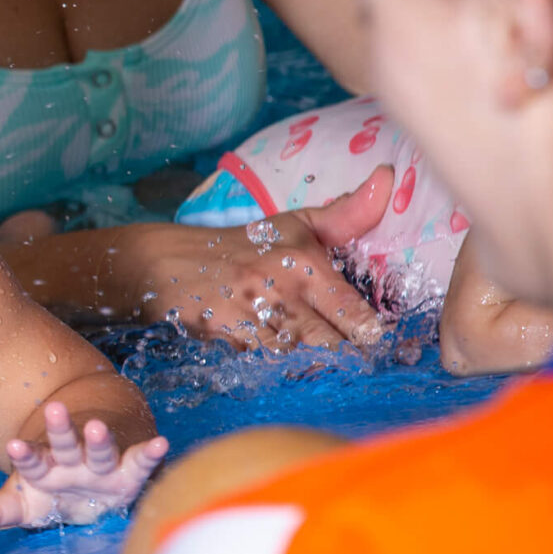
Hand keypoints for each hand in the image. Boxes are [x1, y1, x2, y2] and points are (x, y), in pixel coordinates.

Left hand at [0, 402, 167, 530]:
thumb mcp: (22, 505)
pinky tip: (161, 443)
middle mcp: (72, 461)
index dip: (24, 454)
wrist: (87, 491)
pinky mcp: (129, 474)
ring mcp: (100, 465)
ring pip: (99, 449)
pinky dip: (151, 453)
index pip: (32, 460)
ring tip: (96, 426)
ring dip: (98, 439)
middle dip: (60, 429)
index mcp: (44, 468)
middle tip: (53, 410)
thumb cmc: (49, 496)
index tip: (13, 444)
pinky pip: (140, 462)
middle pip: (65, 444)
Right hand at [129, 166, 391, 349]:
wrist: (164, 261)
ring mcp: (248, 318)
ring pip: (297, 363)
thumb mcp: (295, 225)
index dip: (373, 339)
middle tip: (355, 371)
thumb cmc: (243, 245)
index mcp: (306, 265)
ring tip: (321, 375)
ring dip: (309, 372)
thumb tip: (388, 178)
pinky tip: (279, 374)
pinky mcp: (220, 339)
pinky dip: (271, 374)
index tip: (379, 347)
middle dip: (345, 363)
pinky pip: (258, 368)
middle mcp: (280, 292)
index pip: (357, 317)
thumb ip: (348, 214)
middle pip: (332, 349)